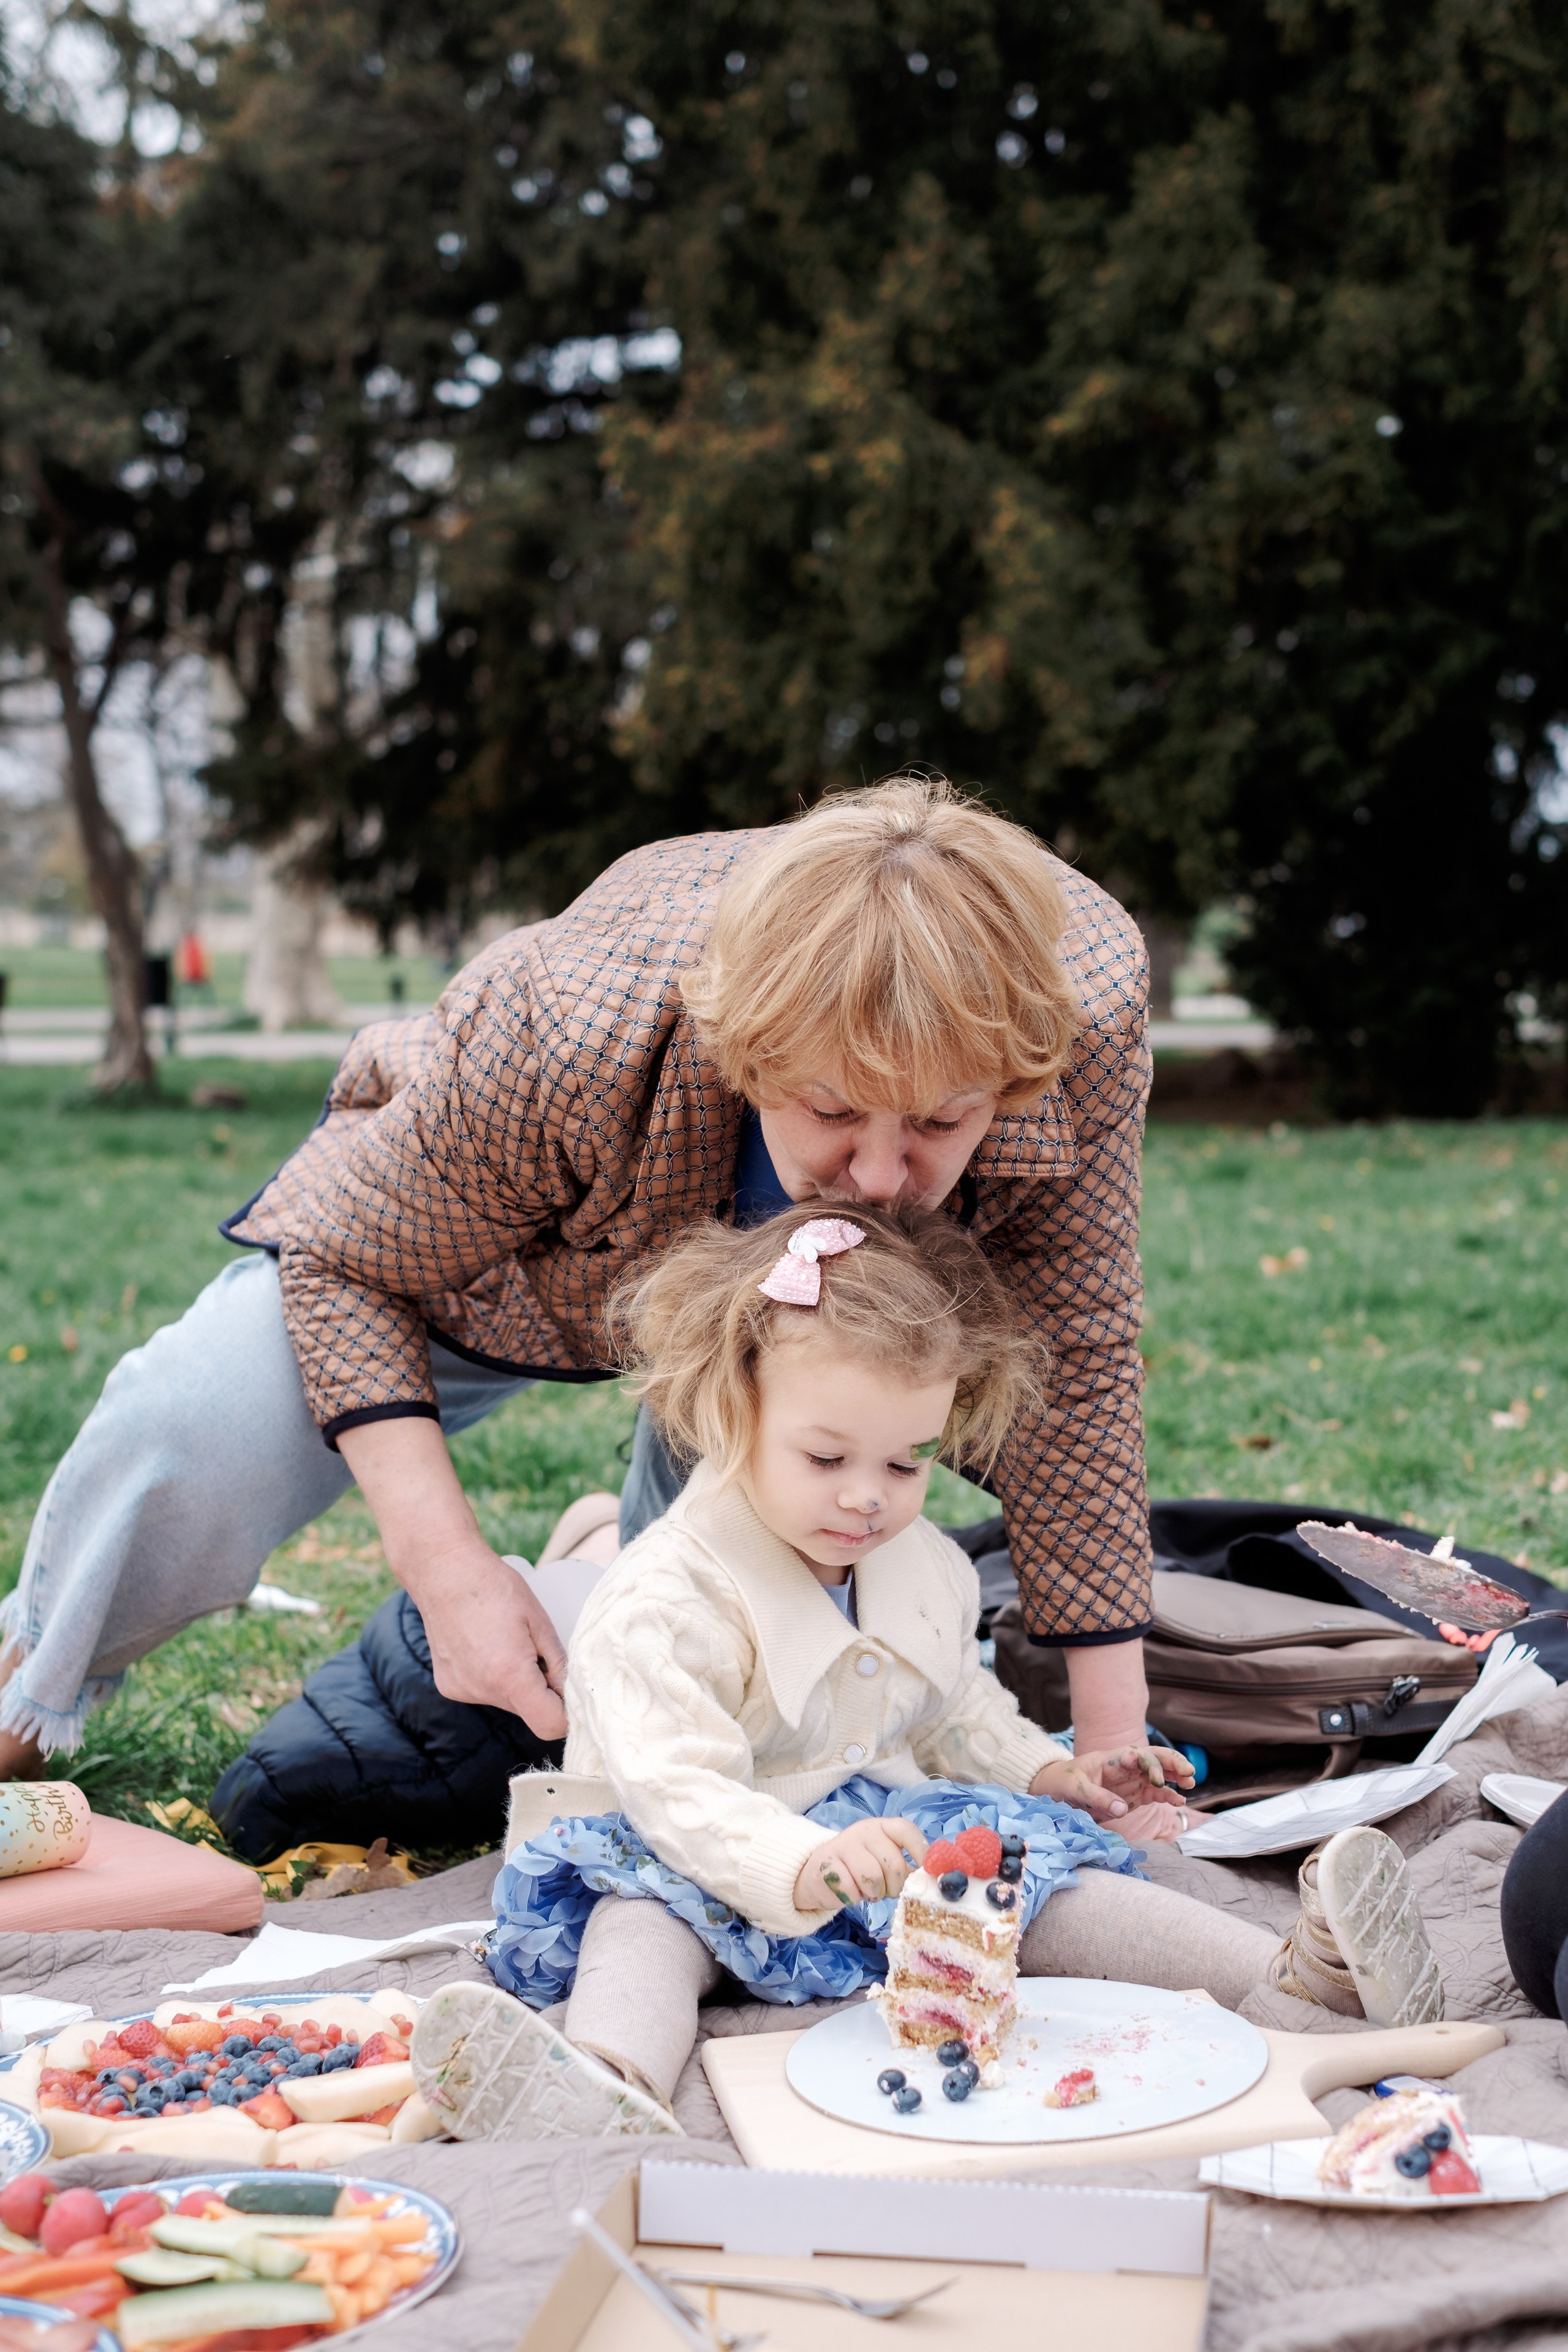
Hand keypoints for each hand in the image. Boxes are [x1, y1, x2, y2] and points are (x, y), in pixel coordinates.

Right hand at [409, 1527, 567, 1739]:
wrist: (444, 1570)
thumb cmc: (495, 1587)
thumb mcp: (540, 1621)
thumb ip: (559, 1663)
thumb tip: (572, 1694)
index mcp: (510, 1675)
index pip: (549, 1725)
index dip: (565, 1714)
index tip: (568, 1691)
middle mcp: (483, 1690)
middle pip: (527, 1711)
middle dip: (540, 1690)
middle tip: (536, 1651)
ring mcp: (462, 1690)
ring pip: (506, 1701)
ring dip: (515, 1682)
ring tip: (507, 1642)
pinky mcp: (449, 1686)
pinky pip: (483, 1692)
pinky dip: (492, 1677)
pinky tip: (485, 1645)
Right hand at [794, 1818, 926, 1911]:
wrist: (819, 1874)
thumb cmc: (860, 1868)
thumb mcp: (884, 1861)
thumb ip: (908, 1868)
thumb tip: (935, 1881)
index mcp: (882, 1826)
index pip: (905, 1830)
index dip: (921, 1851)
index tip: (927, 1872)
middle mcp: (863, 1830)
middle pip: (894, 1863)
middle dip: (894, 1886)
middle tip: (884, 1890)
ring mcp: (843, 1844)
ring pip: (872, 1878)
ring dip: (873, 1893)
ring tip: (866, 1890)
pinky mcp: (826, 1864)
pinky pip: (851, 1890)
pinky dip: (854, 1898)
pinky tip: (849, 1891)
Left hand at [1027, 1744, 1195, 1822]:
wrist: (1058, 1791)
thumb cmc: (1064, 1782)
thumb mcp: (1075, 1788)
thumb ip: (1098, 1797)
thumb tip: (1121, 1810)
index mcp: (1112, 1759)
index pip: (1136, 1754)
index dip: (1148, 1762)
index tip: (1155, 1777)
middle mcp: (1127, 1768)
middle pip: (1155, 1760)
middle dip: (1172, 1763)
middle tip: (1188, 1772)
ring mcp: (1133, 1782)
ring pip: (1160, 1775)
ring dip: (1176, 1776)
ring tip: (1190, 1783)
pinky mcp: (1135, 1797)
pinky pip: (1156, 1794)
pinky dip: (1169, 1796)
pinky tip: (1180, 1800)